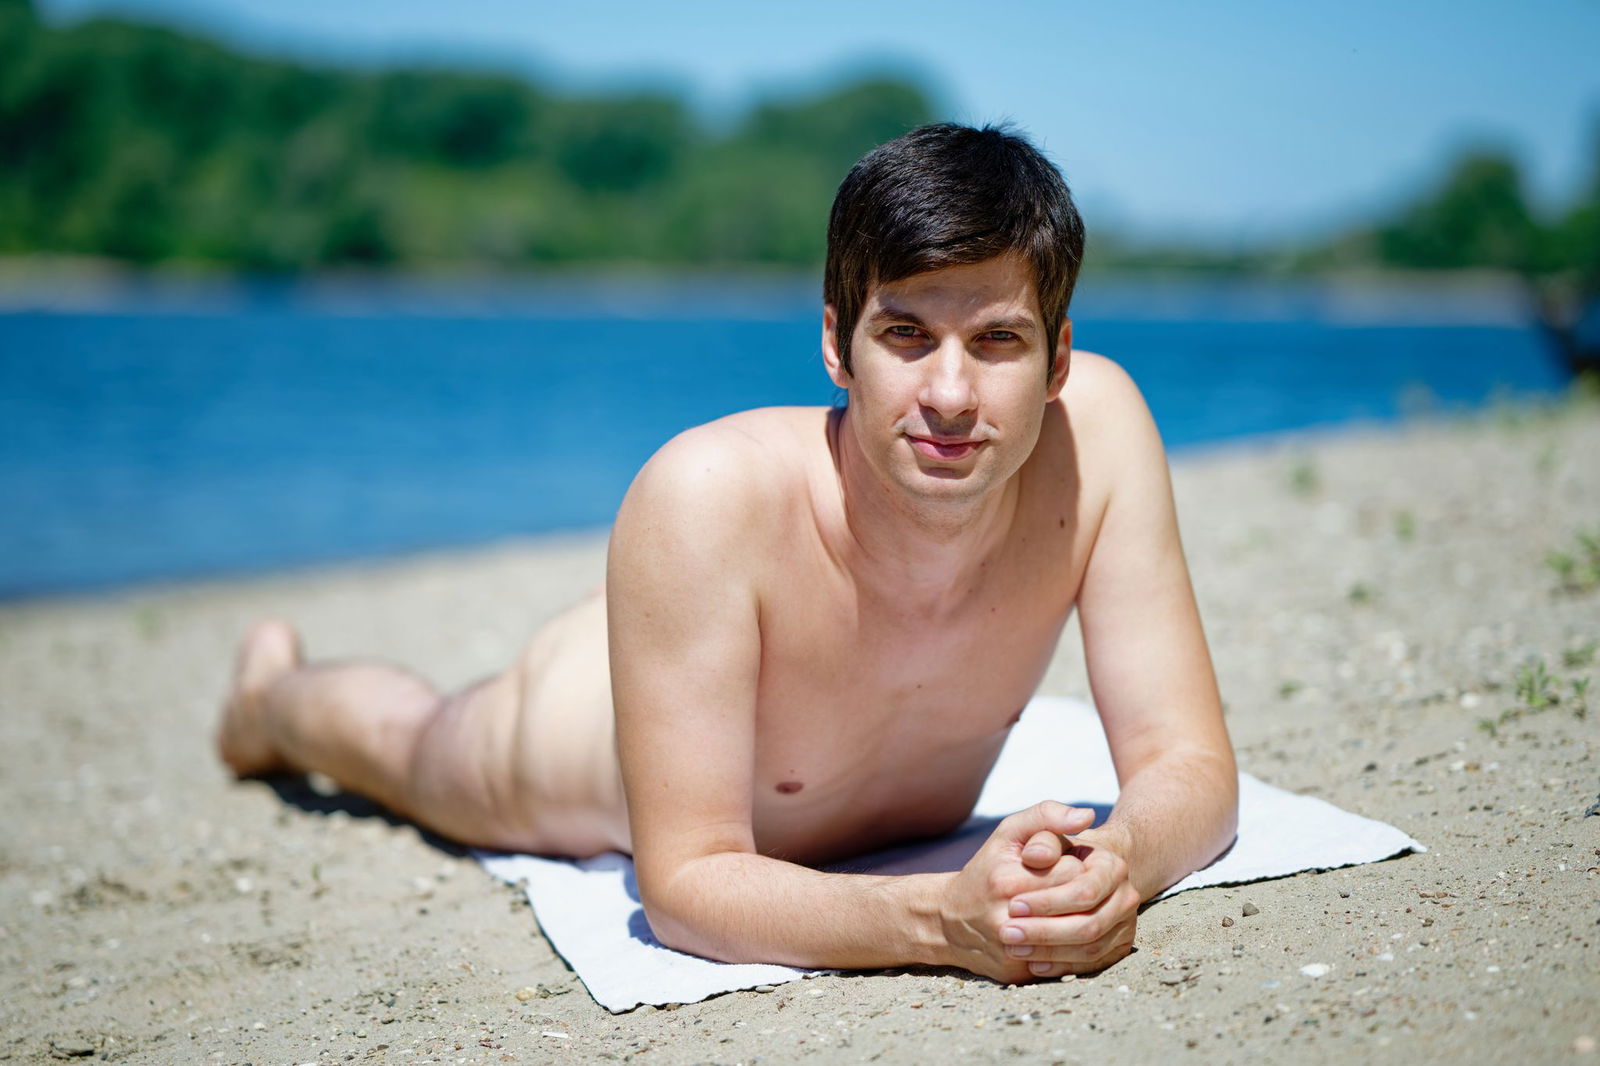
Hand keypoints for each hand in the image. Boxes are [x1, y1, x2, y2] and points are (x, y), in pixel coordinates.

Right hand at [938, 801, 1095, 982]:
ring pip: (1076, 941)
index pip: (1073, 873)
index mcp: (1009, 881)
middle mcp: (1008, 919)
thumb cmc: (987, 870)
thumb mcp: (1008, 834)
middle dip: (1084, 894)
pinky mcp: (1017, 974)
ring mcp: (1013, 951)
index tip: (1071, 864)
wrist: (949, 921)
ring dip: (1084, 923)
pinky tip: (1070, 936)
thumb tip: (1088, 815)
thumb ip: (1046, 816)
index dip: (1079, 866)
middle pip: (1078, 906)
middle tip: (1078, 889)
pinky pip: (1063, 966)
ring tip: (1076, 910)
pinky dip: (1074, 951)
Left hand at [999, 825, 1139, 977]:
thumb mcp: (1041, 833)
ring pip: (1091, 949)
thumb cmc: (1052, 851)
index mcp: (1112, 866)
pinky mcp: (1117, 947)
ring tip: (1014, 949)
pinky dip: (1062, 967)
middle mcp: (1126, 896)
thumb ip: (1040, 827)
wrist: (1074, 871)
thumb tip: (1037, 853)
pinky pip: (1092, 965)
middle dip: (1045, 932)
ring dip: (1050, 953)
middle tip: (1008, 933)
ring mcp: (1124, 924)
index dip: (1047, 902)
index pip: (1082, 892)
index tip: (1013, 905)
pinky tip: (1032, 964)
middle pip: (1089, 925)